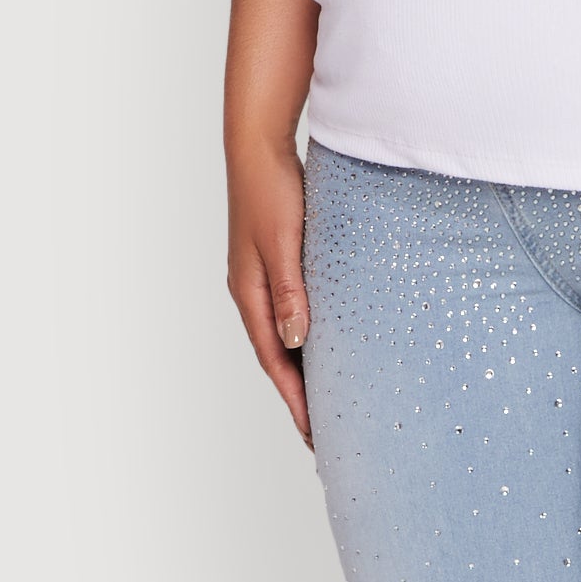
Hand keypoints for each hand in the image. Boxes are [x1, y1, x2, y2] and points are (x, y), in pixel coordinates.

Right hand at [226, 136, 311, 445]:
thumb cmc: (270, 188)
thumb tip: (296, 341)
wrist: (258, 144)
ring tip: (330, 401)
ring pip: (285, 337)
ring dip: (304, 370)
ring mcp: (263, 278)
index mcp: (250, 293)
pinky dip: (309, 338)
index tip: (314, 437)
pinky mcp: (278, 263)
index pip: (275, 360)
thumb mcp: (282, 242)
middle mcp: (253, 291)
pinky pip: (294, 313)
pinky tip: (330, 345)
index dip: (295, 400)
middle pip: (278, 357)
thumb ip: (289, 292)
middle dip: (299, 397)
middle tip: (324, 434)